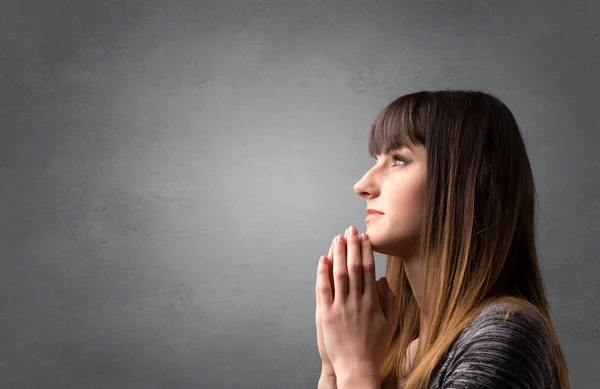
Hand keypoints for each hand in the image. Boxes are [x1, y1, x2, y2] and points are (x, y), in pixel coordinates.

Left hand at [316, 226, 397, 382]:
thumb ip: (388, 300)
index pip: (369, 269)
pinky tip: (323, 260)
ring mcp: (341, 307)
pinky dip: (323, 274)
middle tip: (351, 229)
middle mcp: (357, 301)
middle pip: (354, 267)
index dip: (366, 251)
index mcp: (372, 302)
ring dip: (338, 254)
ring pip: (339, 275)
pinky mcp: (327, 316)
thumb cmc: (374, 348)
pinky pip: (324, 290)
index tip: (365, 238)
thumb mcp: (389, 323)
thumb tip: (383, 279)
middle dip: (352, 246)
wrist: (358, 368)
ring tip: (338, 238)